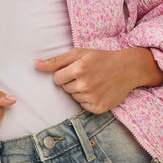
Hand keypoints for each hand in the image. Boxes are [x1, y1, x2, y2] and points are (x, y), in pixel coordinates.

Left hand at [34, 47, 162, 113]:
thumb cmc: (101, 58)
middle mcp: (85, 84)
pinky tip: (98, 91)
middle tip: (87, 74)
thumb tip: (35, 63)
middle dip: (72, 82)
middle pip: (64, 88)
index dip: (64, 74)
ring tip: (94, 82)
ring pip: (73, 97)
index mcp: (79, 68)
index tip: (75, 69)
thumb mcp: (79, 53)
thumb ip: (56, 60)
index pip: (56, 78)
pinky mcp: (99, 108)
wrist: (128, 68)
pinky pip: (83, 106)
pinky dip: (88, 100)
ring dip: (80, 91)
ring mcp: (92, 98)